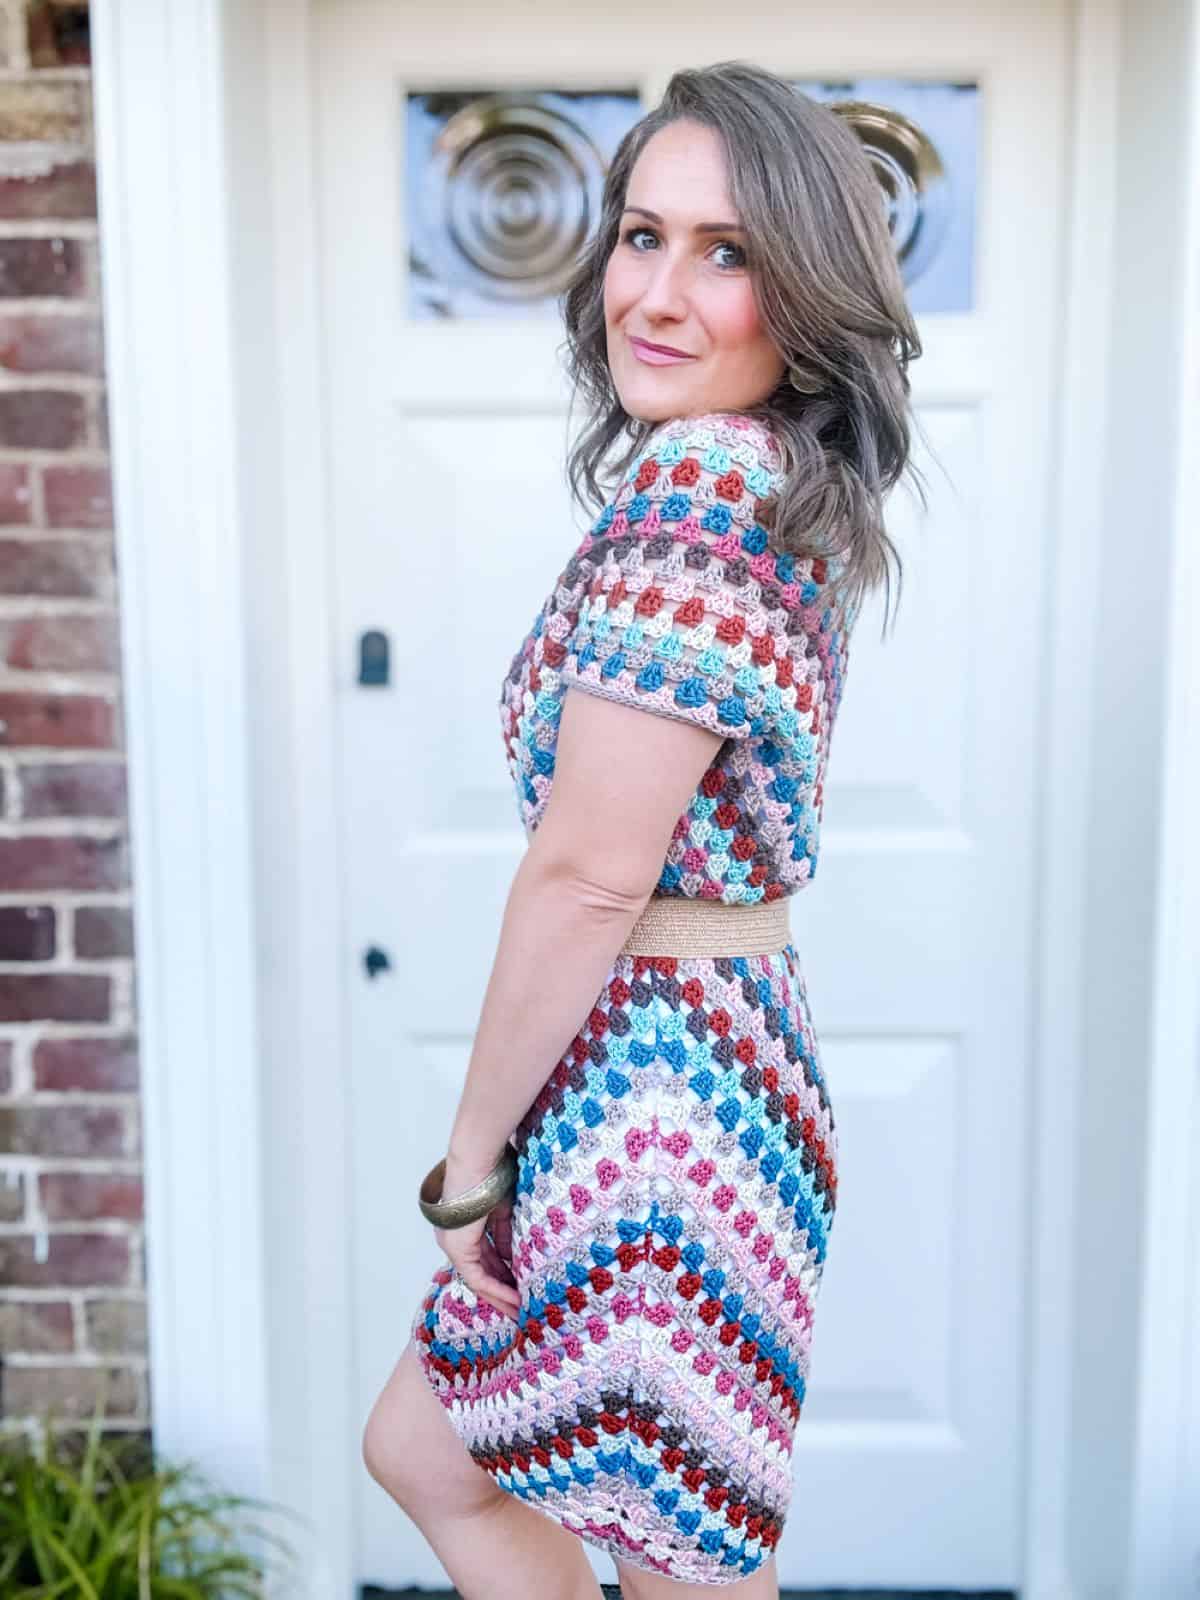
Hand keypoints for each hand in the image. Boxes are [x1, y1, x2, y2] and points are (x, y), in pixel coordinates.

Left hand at [433, 1153, 520, 1319]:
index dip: (505, 1272)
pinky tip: (516, 1300)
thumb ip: (506, 1235)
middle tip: (523, 1306)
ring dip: (501, 1296)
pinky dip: (498, 1290)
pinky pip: (479, 1279)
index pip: (486, 1257)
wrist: (478, 1162)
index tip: (523, 1284)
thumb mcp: (503, 1211)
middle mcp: (455, 1240)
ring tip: (521, 1311)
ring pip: (479, 1280)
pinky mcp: (458, 1250)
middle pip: (482, 1272)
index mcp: (464, 1228)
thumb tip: (514, 1257)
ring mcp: (454, 1246)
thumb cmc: (491, 1175)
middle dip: (504, 1290)